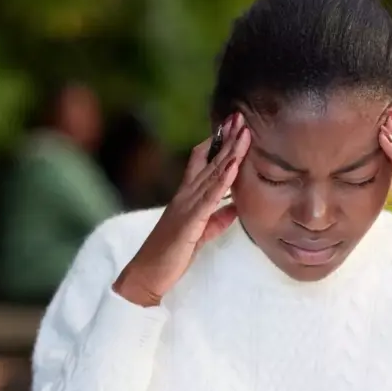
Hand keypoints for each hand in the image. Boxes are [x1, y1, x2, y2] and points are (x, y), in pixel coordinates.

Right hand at [114, 113, 250, 306]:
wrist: (147, 274)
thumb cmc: (170, 255)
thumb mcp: (200, 234)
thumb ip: (217, 220)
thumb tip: (236, 209)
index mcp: (187, 197)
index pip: (202, 163)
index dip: (217, 144)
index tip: (233, 127)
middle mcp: (185, 196)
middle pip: (209, 161)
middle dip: (226, 139)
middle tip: (240, 116)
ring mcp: (186, 206)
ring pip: (212, 174)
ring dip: (230, 152)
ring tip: (244, 132)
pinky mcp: (190, 221)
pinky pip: (209, 197)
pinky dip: (223, 180)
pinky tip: (234, 165)